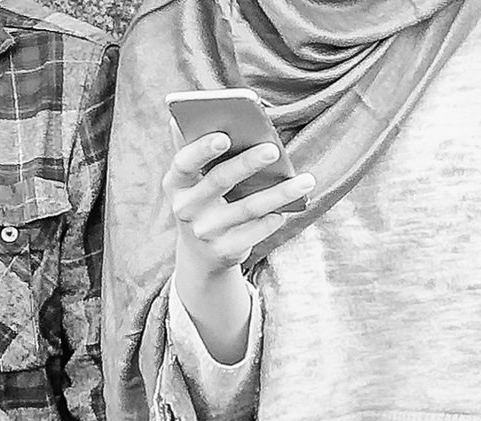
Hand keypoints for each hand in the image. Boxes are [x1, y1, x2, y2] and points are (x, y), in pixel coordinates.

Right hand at [165, 132, 314, 283]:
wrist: (202, 253)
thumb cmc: (203, 201)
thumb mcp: (192, 179)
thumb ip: (194, 149)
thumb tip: (193, 108)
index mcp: (175, 183)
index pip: (183, 162)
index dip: (201, 149)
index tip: (224, 136)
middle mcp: (184, 208)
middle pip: (219, 181)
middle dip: (247, 163)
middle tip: (273, 149)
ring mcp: (204, 231)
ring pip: (246, 208)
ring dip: (279, 193)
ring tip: (306, 180)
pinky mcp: (224, 250)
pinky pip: (254, 233)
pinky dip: (272, 220)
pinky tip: (287, 210)